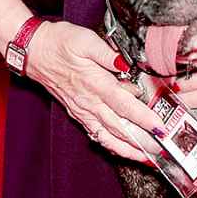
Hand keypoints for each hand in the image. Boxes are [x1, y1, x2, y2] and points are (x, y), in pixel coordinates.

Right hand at [25, 20, 164, 163]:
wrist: (33, 51)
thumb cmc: (60, 42)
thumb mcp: (85, 40)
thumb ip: (108, 54)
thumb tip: (126, 64)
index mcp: (96, 83)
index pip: (125, 106)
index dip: (144, 118)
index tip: (161, 128)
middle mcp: (90, 102)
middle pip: (121, 127)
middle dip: (143, 140)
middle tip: (163, 148)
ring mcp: (82, 109)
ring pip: (108, 136)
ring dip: (128, 149)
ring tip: (146, 158)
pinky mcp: (77, 112)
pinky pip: (95, 134)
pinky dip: (110, 145)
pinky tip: (120, 149)